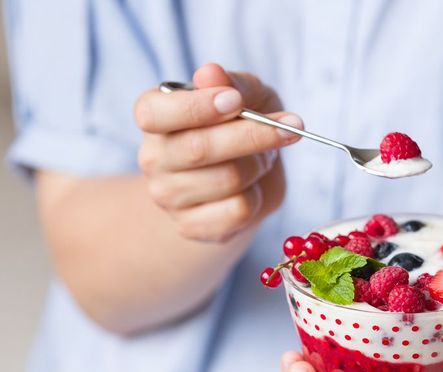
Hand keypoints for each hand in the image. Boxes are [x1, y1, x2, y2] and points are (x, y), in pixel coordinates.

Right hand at [134, 63, 302, 241]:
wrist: (242, 180)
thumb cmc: (238, 125)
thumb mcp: (244, 93)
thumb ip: (231, 83)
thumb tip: (210, 73)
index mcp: (153, 117)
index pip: (154, 114)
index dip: (196, 108)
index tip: (236, 102)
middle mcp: (152, 158)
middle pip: (198, 149)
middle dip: (252, 136)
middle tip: (290, 126)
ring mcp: (168, 197)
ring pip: (227, 180)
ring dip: (260, 164)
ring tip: (263, 157)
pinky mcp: (191, 226)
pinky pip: (238, 210)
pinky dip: (259, 196)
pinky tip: (253, 187)